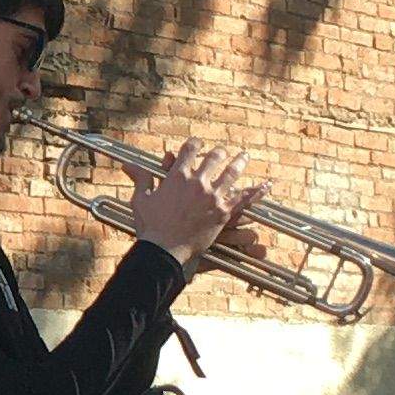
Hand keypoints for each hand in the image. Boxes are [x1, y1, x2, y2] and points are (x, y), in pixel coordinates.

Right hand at [124, 139, 266, 266]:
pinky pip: (243, 198)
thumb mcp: (141, 199)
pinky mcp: (223, 212)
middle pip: (213, 157)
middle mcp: (197, 182)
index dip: (194, 144)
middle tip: (221, 152)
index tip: (197, 144)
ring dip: (238, 162)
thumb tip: (128, 165)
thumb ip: (141, 179)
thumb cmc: (150, 226)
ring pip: (231, 172)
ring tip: (244, 156)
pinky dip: (255, 191)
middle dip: (218, 152)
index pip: (189, 150)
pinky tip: (265, 185)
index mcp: (177, 176)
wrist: (164, 250)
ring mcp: (212, 196)